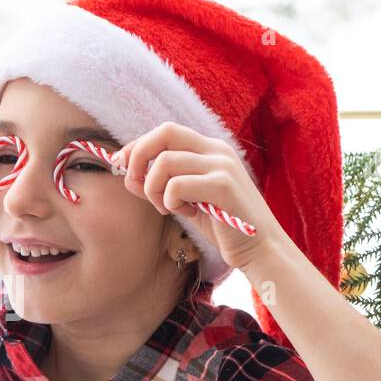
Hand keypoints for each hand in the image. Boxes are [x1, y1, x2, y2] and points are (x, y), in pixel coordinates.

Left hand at [109, 121, 289, 272]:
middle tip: (135, 183)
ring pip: (165, 162)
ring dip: (154, 188)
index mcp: (209, 150)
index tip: (121, 166)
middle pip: (165, 132)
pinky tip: (185, 212)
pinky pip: (177, 185)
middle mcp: (217, 150)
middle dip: (138, 156)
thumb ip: (161, 186)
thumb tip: (127, 173)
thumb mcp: (187, 201)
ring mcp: (222, 166)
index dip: (138, 146)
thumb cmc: (223, 226)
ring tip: (167, 207)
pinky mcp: (223, 186)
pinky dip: (170, 201)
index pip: (165, 131)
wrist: (260, 249)